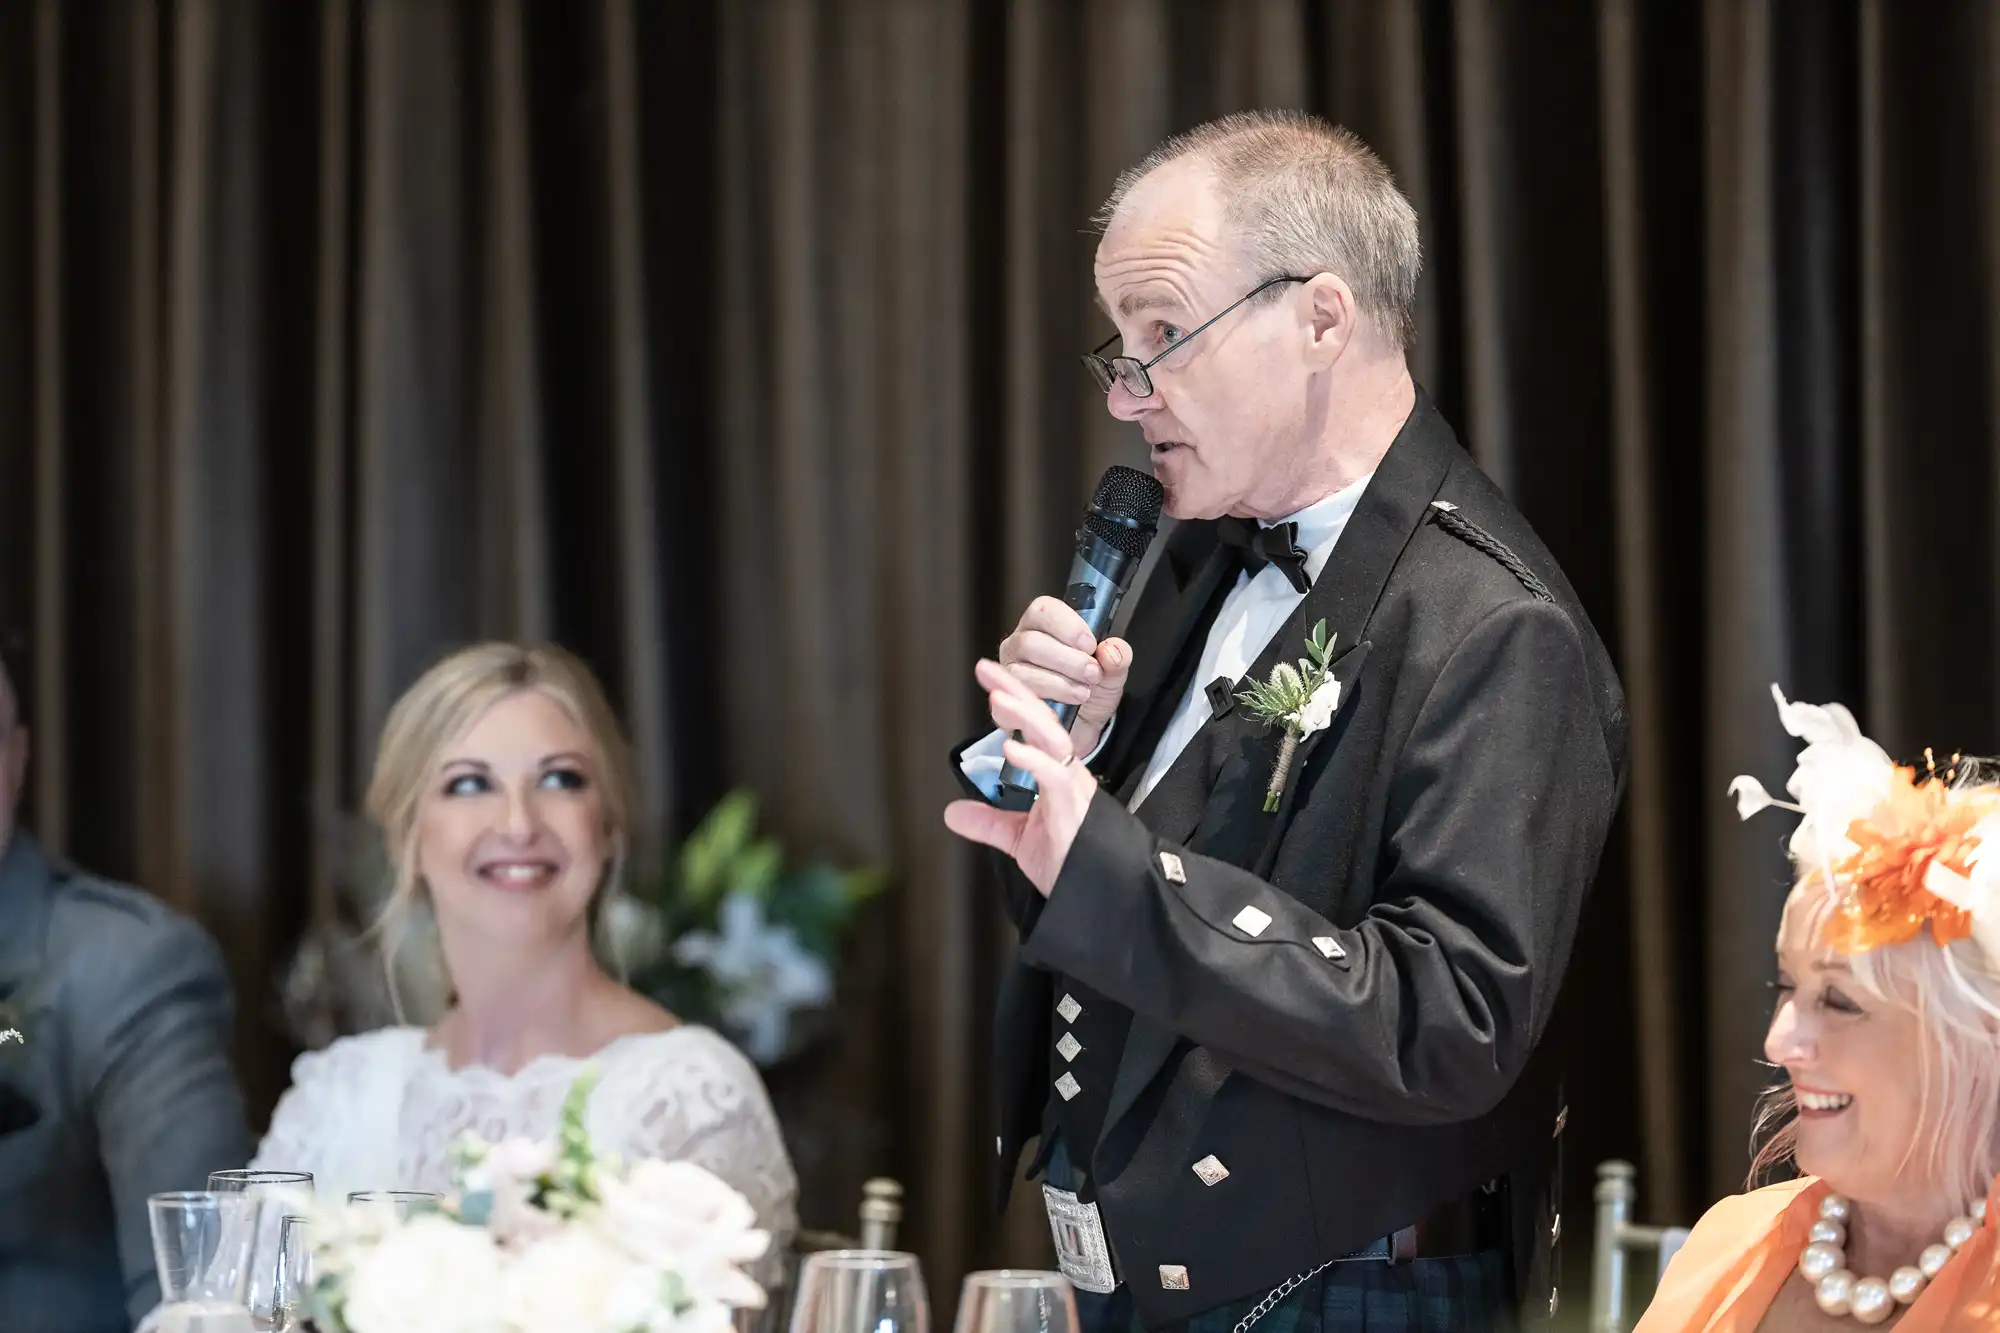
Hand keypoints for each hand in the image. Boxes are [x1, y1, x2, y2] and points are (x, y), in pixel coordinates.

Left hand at [944, 659, 1099, 895]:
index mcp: (1056, 773)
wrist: (1092, 894)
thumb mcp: (1019, 839)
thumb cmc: (1067, 863)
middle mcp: (1067, 772)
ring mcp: (1073, 787)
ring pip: (1053, 739)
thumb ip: (989, 822)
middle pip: (1045, 720)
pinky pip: (1055, 774)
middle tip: (987, 667)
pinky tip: (1011, 747)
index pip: (1034, 726)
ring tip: (997, 698)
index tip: (989, 675)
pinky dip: (1033, 759)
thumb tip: (952, 811)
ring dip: (1024, 716)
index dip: (1013, 698)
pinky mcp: (1074, 807)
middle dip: (1016, 691)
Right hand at [998, 596, 1132, 755]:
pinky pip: (1014, 701)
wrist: (1083, 729)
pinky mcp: (1003, 703)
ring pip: (1022, 672)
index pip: (1043, 610)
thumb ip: (1118, 656)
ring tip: (1083, 693)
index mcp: (1043, 626)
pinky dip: (1043, 704)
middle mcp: (1019, 645)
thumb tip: (1111, 651)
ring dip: (1059, 684)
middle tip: (1092, 673)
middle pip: (1030, 642)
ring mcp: (1006, 674)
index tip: (1090, 645)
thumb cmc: (1091, 691)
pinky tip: (1061, 710)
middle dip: (1067, 660)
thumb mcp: (1113, 672)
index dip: (1067, 626)